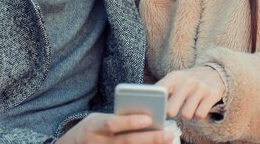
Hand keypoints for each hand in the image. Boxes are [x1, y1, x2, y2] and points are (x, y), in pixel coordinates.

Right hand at [56, 113, 174, 143]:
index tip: (149, 119)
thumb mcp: (97, 120)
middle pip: (126, 142)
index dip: (130, 122)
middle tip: (168, 134)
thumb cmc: (91, 130)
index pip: (112, 124)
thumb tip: (146, 119)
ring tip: (166, 143)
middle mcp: (98, 142)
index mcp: (94, 126)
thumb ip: (116, 119)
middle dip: (149, 138)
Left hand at [156, 66, 224, 119]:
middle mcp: (187, 81)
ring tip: (187, 108)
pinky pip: (200, 115)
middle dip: (171, 113)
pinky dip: (197, 116)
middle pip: (171, 110)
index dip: (156, 104)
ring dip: (186, 115)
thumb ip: (161, 91)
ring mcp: (200, 87)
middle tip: (173, 111)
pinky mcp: (212, 94)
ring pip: (186, 115)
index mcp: (174, 77)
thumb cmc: (187, 81)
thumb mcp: (174, 80)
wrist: (213, 73)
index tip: (155, 110)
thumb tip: (147, 105)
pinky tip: (197, 108)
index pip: (159, 92)